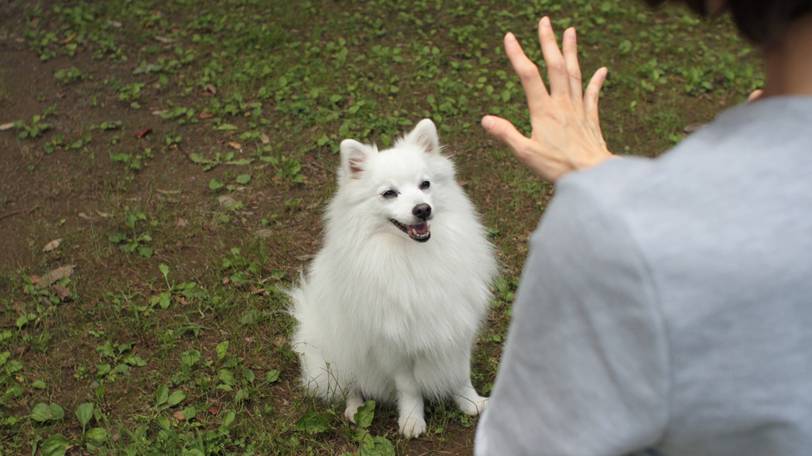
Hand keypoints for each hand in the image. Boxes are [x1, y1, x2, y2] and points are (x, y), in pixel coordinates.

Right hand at [482, 17, 613, 181]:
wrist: (592, 174)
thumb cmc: (557, 166)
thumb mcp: (526, 153)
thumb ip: (506, 134)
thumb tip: (485, 120)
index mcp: (544, 111)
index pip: (528, 76)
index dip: (518, 55)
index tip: (509, 37)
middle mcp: (562, 104)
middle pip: (556, 66)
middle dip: (549, 42)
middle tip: (545, 21)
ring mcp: (578, 109)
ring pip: (575, 74)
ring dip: (572, 51)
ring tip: (571, 31)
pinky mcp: (591, 118)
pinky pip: (594, 95)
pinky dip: (597, 81)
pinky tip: (602, 70)